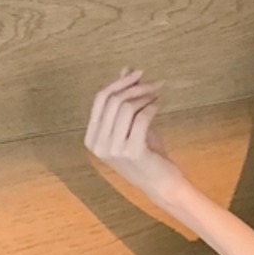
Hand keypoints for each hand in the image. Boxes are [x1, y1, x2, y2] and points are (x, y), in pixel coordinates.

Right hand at [84, 65, 182, 203]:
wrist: (161, 184)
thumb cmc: (148, 155)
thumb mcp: (133, 125)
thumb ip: (127, 100)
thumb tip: (126, 70)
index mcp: (92, 137)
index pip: (99, 101)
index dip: (119, 83)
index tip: (138, 73)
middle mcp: (98, 144)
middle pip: (112, 101)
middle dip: (134, 87)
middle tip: (153, 83)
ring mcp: (113, 149)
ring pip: (126, 108)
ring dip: (144, 96)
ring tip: (157, 94)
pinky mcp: (132, 151)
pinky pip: (140, 119)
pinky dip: (151, 107)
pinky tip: (159, 104)